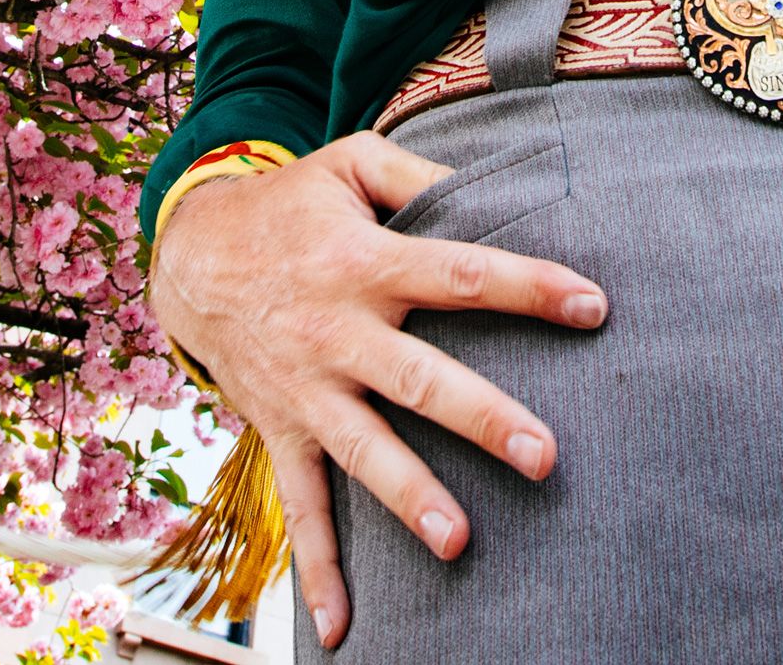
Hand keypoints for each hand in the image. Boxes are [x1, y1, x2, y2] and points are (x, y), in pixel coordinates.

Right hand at [149, 132, 608, 649]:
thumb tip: (490, 184)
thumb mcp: (350, 164)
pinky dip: (317, 570)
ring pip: (363, 450)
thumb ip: (420, 172)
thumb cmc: (290, 205)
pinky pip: (301, 506)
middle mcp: (338, 331)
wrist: (189, 254)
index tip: (593, 304)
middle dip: (482, 418)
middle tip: (544, 455)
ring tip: (457, 540)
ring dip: (408, 496)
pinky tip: (344, 629)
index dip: (528, 285)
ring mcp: (308, 389)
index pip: (460, 274)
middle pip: (419, 379)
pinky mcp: (282, 430)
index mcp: (367, 262)